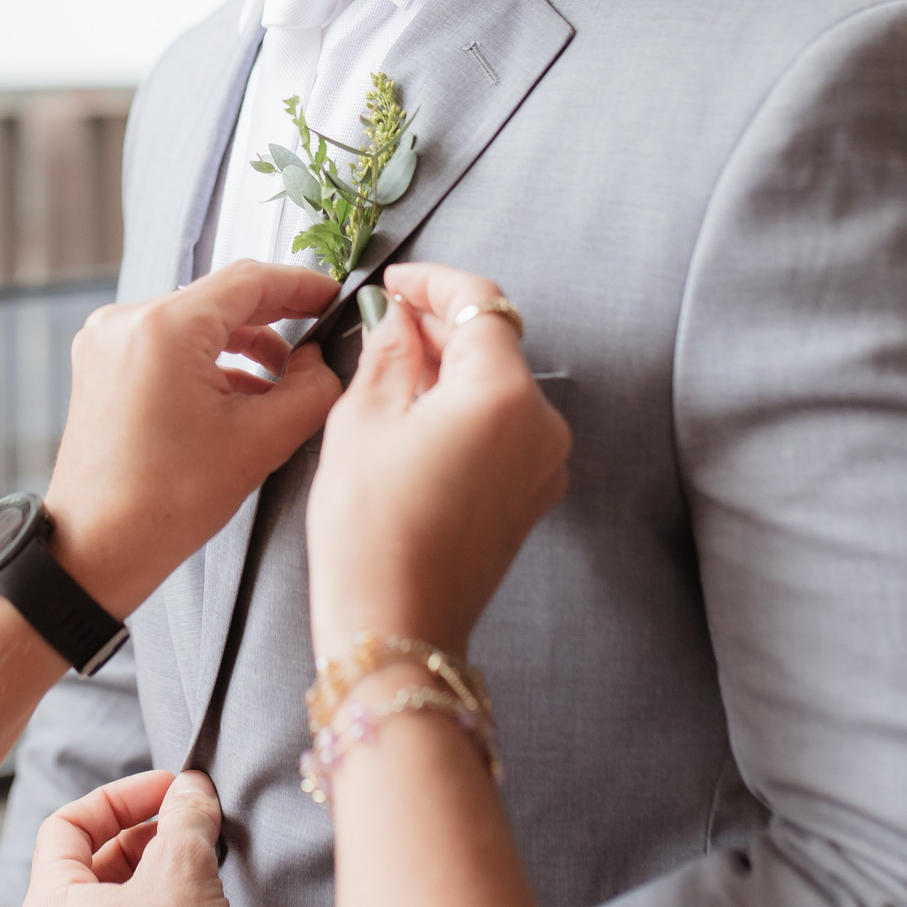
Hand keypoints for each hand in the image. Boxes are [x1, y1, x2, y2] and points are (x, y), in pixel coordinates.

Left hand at [20, 769, 240, 906]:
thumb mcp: (182, 870)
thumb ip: (183, 816)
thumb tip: (190, 789)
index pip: (64, 826)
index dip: (118, 797)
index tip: (164, 790)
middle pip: (87, 866)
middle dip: (140, 836)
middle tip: (185, 823)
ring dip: (152, 874)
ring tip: (196, 863)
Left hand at [47, 262, 340, 613]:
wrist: (95, 549)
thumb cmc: (163, 504)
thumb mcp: (260, 442)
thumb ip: (310, 390)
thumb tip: (321, 362)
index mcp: (163, 328)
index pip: (249, 281)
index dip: (300, 285)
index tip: (332, 296)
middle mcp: (126, 322)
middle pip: (220, 298)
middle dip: (275, 316)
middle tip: (319, 330)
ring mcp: (108, 342)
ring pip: (196, 322)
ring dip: (244, 344)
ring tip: (283, 379)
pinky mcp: (103, 365)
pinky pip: (168, 344)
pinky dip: (208, 362)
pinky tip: (240, 394)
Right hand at [308, 262, 570, 655]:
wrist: (395, 624)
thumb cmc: (371, 529)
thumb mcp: (363, 419)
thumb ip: (388, 351)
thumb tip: (395, 317)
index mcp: (502, 393)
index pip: (480, 303)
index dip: (433, 283)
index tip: (394, 283)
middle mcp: (541, 423)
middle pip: (495, 343)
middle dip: (440, 326)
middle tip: (381, 323)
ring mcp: (544, 462)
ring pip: (499, 384)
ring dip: (451, 367)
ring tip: (389, 371)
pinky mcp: (532, 493)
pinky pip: (503, 426)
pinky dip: (465, 408)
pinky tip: (415, 416)